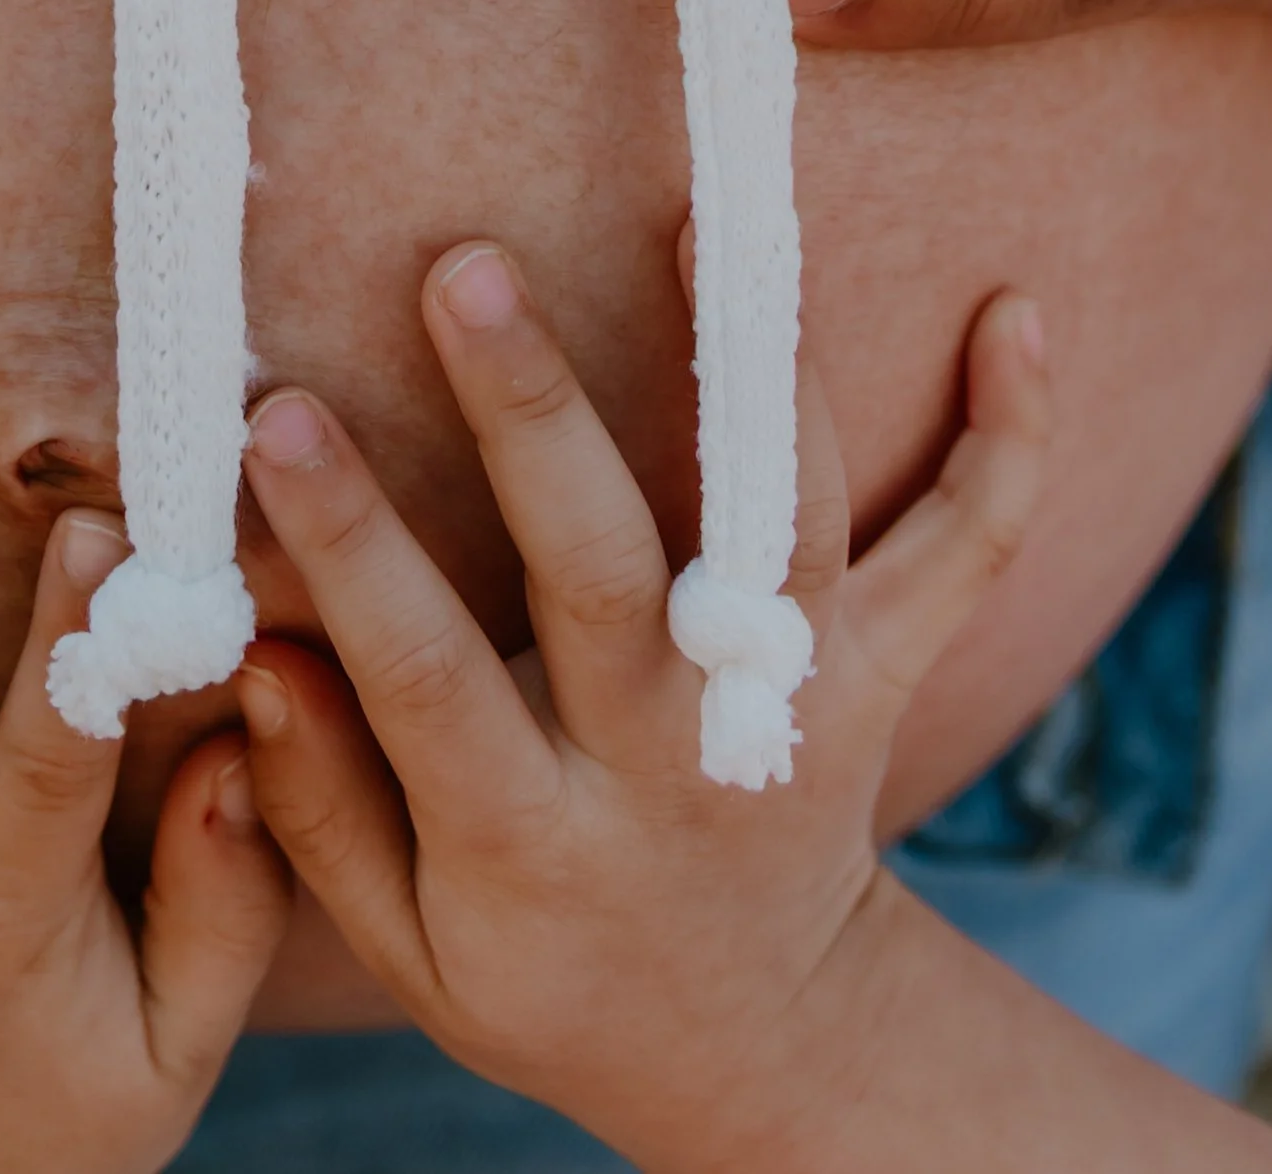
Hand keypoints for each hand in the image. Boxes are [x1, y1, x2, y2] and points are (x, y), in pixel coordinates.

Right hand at [233, 243, 1047, 1170]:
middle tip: (462, 267)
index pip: (428, 672)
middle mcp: (676, 763)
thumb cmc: (548, 976)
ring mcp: (796, 712)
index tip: (277, 415)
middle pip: (606, 569)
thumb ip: (324, 813)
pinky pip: (967, 554)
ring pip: (786, 527)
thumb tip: (257, 659)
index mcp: (538, 837)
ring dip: (754, 369)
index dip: (351, 544)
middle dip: (527, 410)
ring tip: (706, 222)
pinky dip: (1007, 438)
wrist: (762, 1049)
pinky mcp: (886, 677)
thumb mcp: (416, 954)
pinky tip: (1015, 314)